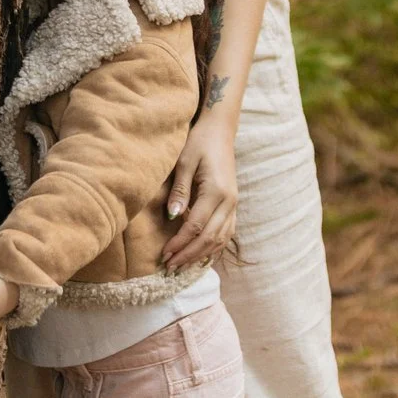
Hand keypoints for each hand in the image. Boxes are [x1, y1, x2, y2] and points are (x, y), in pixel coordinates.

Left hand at [160, 114, 238, 269]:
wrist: (219, 131)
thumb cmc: (199, 143)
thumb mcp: (184, 163)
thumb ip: (180, 191)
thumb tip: (173, 218)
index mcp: (216, 192)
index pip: (196, 226)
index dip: (180, 243)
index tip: (164, 255)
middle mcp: (229, 202)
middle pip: (209, 238)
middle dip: (189, 254)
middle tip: (170, 266)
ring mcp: (234, 204)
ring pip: (220, 239)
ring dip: (201, 254)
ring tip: (183, 265)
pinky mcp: (233, 204)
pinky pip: (227, 232)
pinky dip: (214, 247)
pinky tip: (202, 255)